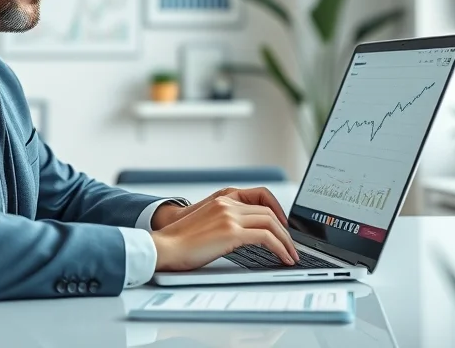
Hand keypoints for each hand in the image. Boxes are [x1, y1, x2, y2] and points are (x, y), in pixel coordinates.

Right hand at [149, 195, 298, 271]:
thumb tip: (241, 237)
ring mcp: (230, 216)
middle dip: (284, 231)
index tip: (283, 225)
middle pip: (268, 211)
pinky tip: (282, 258)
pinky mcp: (231, 232)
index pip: (259, 197)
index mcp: (222, 199)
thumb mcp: (205, 224)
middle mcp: (227, 203)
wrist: (164, 247)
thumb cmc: (179, 242)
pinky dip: (280, 248)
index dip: (276, 210)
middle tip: (291, 246)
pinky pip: (266, 237)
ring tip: (290, 255)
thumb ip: (223, 223)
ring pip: (271, 223)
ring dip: (285, 241)